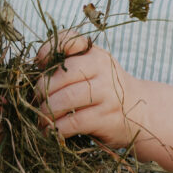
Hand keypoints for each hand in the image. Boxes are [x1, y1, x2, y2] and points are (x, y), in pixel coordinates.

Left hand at [34, 30, 139, 148]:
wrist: (140, 114)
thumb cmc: (105, 91)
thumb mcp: (93, 70)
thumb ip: (67, 65)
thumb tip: (33, 74)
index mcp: (95, 54)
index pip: (69, 40)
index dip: (48, 49)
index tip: (39, 63)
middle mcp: (103, 69)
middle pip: (62, 74)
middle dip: (42, 89)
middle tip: (35, 101)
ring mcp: (107, 93)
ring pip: (65, 99)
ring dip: (46, 111)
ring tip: (40, 119)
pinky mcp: (107, 118)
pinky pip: (74, 122)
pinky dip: (57, 129)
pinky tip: (51, 132)